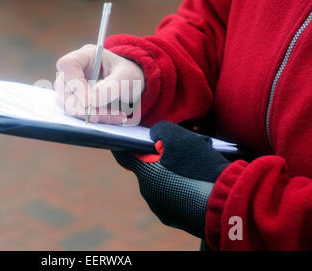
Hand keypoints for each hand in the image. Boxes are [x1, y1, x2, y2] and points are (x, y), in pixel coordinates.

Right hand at [55, 44, 144, 123]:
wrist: (132, 84)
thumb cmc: (129, 74)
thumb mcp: (127, 77)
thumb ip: (111, 87)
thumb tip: (91, 102)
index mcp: (86, 55)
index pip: (67, 65)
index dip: (74, 83)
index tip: (89, 101)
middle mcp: (74, 70)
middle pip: (64, 89)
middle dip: (84, 106)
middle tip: (104, 114)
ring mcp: (71, 86)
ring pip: (69, 105)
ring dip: (91, 114)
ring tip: (116, 115)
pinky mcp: (74, 101)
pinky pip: (77, 113)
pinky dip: (96, 118)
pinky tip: (114, 117)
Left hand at [112, 121, 229, 237]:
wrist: (228, 204)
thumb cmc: (201, 167)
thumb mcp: (179, 138)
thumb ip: (161, 131)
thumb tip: (154, 135)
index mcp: (145, 175)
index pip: (124, 156)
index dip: (124, 144)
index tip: (127, 137)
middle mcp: (149, 195)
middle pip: (147, 170)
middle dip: (156, 159)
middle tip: (173, 149)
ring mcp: (163, 210)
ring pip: (162, 185)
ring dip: (170, 175)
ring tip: (190, 167)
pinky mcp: (179, 220)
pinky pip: (175, 199)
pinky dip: (181, 190)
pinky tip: (197, 183)